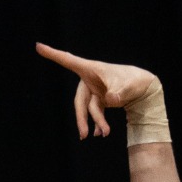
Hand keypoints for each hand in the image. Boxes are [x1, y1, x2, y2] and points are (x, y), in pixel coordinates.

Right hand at [35, 43, 158, 138]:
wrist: (143, 87)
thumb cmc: (133, 81)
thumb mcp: (127, 86)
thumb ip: (118, 92)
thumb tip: (110, 99)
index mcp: (92, 69)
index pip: (69, 60)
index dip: (53, 54)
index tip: (38, 46)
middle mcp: (90, 79)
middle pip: (80, 100)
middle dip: (81, 118)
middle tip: (83, 135)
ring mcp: (94, 90)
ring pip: (89, 109)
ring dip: (96, 122)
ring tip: (105, 134)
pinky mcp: (100, 99)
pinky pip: (94, 112)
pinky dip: (97, 123)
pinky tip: (99, 133)